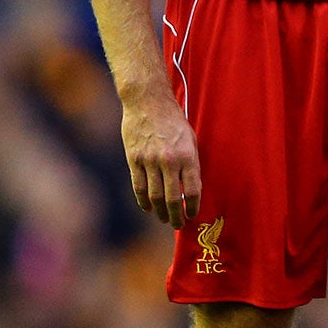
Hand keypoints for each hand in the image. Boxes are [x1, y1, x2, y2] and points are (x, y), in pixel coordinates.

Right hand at [120, 84, 201, 228]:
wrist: (147, 103)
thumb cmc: (173, 121)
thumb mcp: (190, 139)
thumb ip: (191, 164)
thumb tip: (190, 189)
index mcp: (187, 156)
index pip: (193, 190)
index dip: (193, 207)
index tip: (193, 215)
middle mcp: (169, 161)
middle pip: (173, 198)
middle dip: (176, 216)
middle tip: (178, 225)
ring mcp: (149, 161)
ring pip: (155, 196)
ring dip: (160, 212)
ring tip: (164, 219)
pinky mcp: (134, 160)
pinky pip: (139, 187)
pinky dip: (144, 201)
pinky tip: (149, 208)